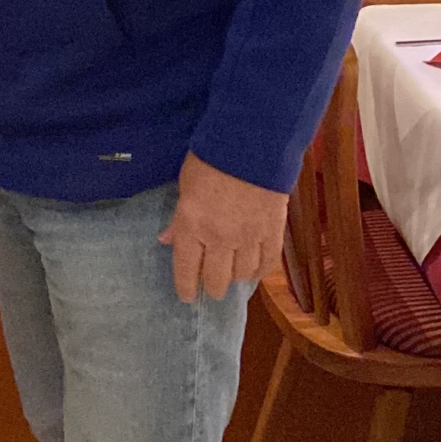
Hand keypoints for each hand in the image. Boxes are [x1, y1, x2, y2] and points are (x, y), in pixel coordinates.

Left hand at [159, 152, 287, 303]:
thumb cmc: (211, 159)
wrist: (254, 145)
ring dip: (236, 278)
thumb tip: (167, 240)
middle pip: (216, 278)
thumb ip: (178, 218)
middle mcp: (218, 239)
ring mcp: (248, 238)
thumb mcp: (185, 185)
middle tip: (212, 289)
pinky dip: (261, 270)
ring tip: (234, 277)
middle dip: (212, 287)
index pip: (186, 269)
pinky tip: (256, 271)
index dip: (186, 287)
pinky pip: (268, 262)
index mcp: (191, 226)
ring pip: (242, 274)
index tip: (186, 297)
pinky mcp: (273, 232)